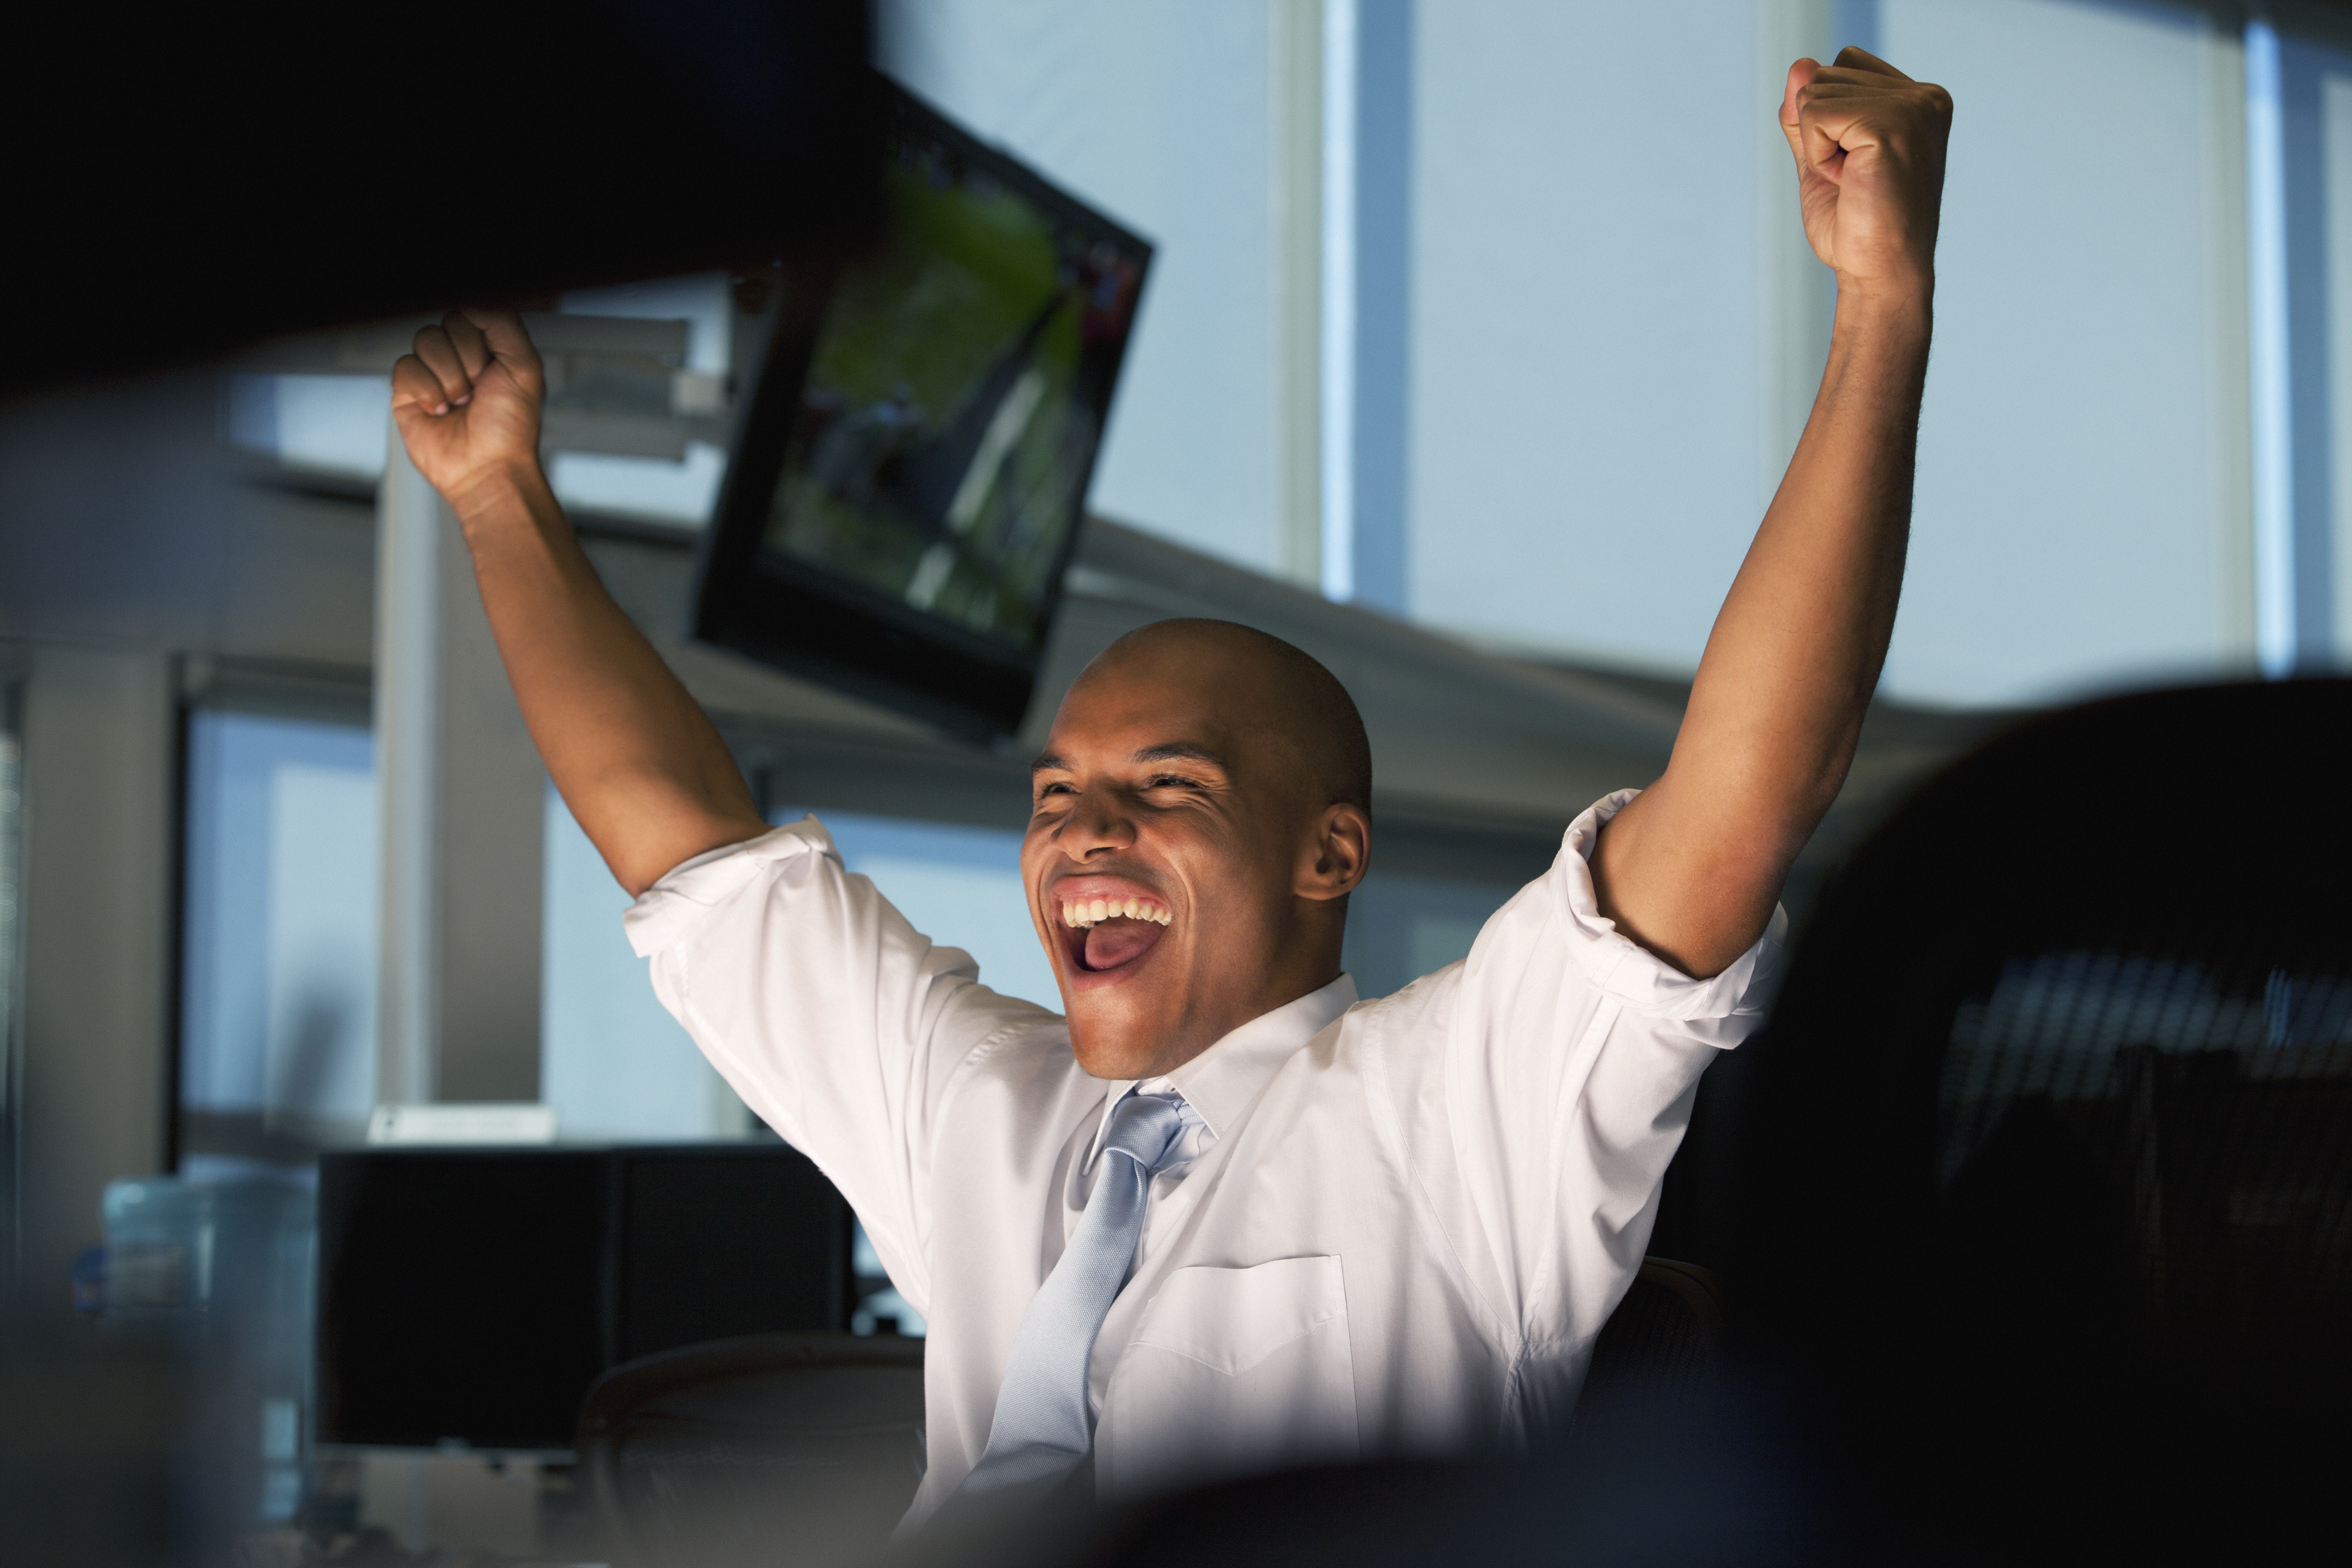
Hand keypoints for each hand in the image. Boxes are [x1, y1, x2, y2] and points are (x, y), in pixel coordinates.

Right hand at [390, 309, 545, 508]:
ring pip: (425, 341)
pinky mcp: (407, 392)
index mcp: (488, 347)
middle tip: (480, 391)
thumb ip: (502, 322)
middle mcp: (459, 356)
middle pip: (446, 324)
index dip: (482, 339)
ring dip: (450, 378)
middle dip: (469, 361)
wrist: (489, 468)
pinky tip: (440, 410)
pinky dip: (427, 391)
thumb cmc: (511, 426)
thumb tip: (472, 300)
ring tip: (461, 403)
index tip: (494, 368)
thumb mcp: (525, 365)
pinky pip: (405, 366)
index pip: (470, 312)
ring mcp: (432, 372)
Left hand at [1782, 48, 1951, 298]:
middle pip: (1826, 74)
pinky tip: (1849, 181)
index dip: (1827, 117)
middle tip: (1853, 179)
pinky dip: (1817, 156)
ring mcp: (1911, 107)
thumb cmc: (1856, 226)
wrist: (1880, 274)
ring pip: (1815, 93)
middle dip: (1819, 132)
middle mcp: (1922, 97)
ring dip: (1817, 147)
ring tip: (1854, 181)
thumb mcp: (1821, 157)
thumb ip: (1808, 113)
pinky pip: (1815, 115)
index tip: (1854, 163)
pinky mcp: (1891, 123)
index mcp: (1918, 100)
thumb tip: (1799, 65)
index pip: (1845, 65)